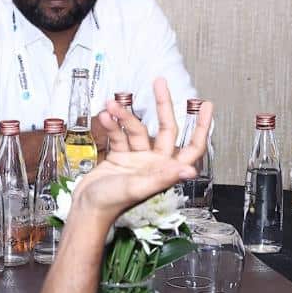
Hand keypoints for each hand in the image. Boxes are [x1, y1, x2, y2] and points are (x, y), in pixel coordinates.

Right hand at [70, 79, 210, 223]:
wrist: (86, 208)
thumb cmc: (112, 204)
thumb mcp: (138, 188)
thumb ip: (163, 178)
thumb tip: (189, 170)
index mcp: (165, 171)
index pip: (192, 148)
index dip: (201, 128)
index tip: (206, 105)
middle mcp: (154, 163)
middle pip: (165, 129)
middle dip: (162, 105)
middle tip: (159, 83)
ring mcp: (137, 159)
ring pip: (137, 129)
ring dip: (124, 116)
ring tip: (111, 105)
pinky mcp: (120, 157)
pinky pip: (120, 135)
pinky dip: (112, 125)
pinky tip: (105, 116)